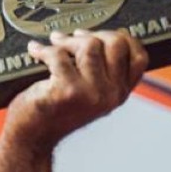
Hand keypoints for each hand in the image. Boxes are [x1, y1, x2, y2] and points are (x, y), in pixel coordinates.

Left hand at [8, 28, 147, 150]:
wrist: (32, 137)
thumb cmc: (55, 112)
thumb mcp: (88, 95)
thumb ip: (101, 73)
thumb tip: (98, 35)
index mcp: (119, 94)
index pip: (139, 58)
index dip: (122, 38)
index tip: (99, 34)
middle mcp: (110, 95)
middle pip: (116, 44)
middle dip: (92, 34)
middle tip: (71, 37)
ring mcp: (91, 93)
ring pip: (89, 45)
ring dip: (66, 40)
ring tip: (53, 43)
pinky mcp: (68, 91)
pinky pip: (59, 54)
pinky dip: (43, 50)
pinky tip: (35, 51)